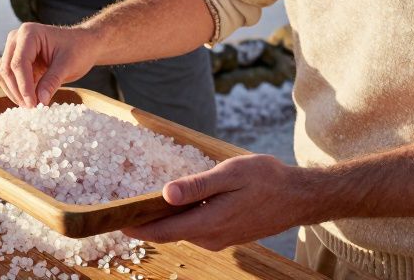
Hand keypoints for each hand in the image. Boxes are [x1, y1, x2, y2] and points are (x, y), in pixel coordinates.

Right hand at [0, 23, 103, 107]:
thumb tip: (40, 101)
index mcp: (29, 33)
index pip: (19, 63)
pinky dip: (16, 89)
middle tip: (32, 108)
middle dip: (18, 91)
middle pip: (7, 69)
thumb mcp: (68, 65)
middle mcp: (17, 38)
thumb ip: (52, 81)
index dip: (24, 86)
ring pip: (4, 74)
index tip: (33, 104)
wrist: (83, 44)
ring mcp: (14, 48)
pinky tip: (29, 99)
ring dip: (15, 92)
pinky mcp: (15, 59)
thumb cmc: (78, 49)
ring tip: (32, 105)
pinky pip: (9, 77)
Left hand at [123, 154, 317, 251]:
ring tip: (145, 201)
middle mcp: (211, 237)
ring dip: (164, 219)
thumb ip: (197, 186)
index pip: (163, 232)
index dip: (137, 228)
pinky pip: (197, 229)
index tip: (115, 221)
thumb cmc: (266, 180)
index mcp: (209, 223)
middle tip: (124, 206)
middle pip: (170, 232)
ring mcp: (220, 239)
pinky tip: (177, 203)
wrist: (298, 197)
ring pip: (183, 231)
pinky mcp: (227, 235)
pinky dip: (182, 218)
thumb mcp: (230, 174)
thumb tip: (165, 195)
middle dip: (146, 222)